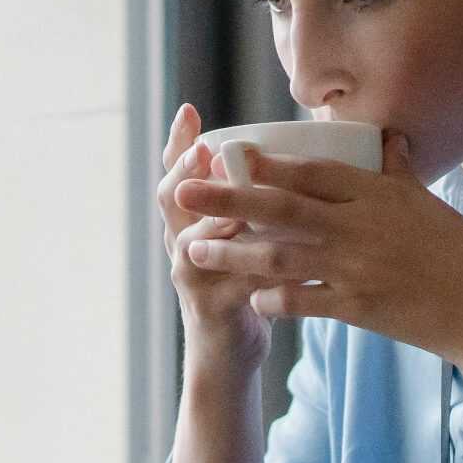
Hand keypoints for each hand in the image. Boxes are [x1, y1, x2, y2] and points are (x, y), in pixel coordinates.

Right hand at [153, 104, 278, 374]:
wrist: (229, 351)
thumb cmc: (244, 284)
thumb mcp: (242, 238)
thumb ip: (256, 203)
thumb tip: (289, 155)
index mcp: (192, 219)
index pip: (177, 173)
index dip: (178, 142)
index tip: (188, 111)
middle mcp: (183, 242)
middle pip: (172, 199)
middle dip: (186, 173)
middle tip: (203, 152)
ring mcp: (192, 276)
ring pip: (195, 241)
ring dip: (216, 221)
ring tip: (235, 204)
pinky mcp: (211, 308)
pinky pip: (233, 283)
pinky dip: (257, 270)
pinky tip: (281, 258)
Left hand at [171, 133, 462, 398]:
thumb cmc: (462, 253)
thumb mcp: (428, 203)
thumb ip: (398, 172)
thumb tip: (388, 138)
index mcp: (377, 195)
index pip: (312, 172)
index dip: (268, 164)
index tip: (228, 154)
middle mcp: (359, 228)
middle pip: (281, 209)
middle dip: (227, 200)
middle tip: (184, 192)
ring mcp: (355, 269)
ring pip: (280, 258)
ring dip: (232, 254)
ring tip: (193, 251)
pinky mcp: (356, 309)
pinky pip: (303, 302)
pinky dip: (273, 299)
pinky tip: (250, 297)